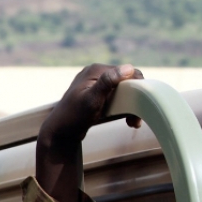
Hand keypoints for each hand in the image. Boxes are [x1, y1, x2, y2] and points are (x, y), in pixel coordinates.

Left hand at [37, 64, 143, 201]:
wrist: (59, 134)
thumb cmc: (74, 117)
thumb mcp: (92, 100)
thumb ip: (107, 83)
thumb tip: (128, 67)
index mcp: (96, 70)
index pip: (127, 72)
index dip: (138, 87)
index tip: (142, 105)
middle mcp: (96, 73)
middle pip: (126, 82)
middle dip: (136, 99)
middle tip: (136, 119)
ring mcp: (95, 84)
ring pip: (123, 91)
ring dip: (131, 106)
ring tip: (133, 122)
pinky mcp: (96, 95)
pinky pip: (115, 98)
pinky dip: (123, 108)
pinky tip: (128, 120)